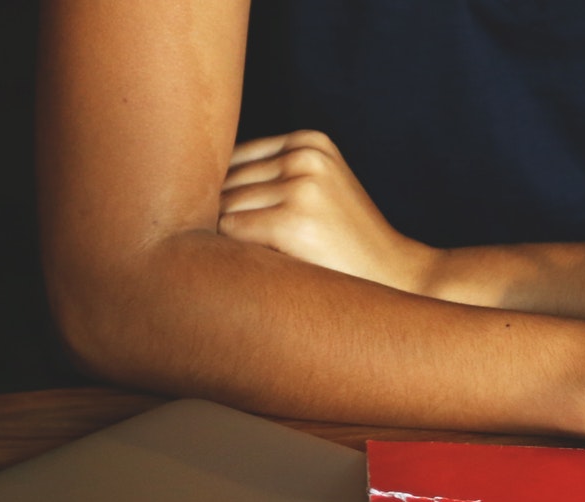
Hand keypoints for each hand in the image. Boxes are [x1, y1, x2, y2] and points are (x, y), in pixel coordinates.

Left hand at [218, 130, 438, 291]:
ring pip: (221, 207)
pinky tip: (243, 267)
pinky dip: (226, 251)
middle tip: (226, 248)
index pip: (232, 159)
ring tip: (236, 260)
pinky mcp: (293, 222)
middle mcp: (305, 156)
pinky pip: (229, 232)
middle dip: (216, 214)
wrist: (399, 276)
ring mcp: (301, 187)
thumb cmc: (347, 241)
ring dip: (218, 234)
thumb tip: (185, 184)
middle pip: (223, 182)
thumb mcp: (319, 188)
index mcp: (310, 141)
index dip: (221, 194)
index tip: (224, 222)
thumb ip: (271, 176)